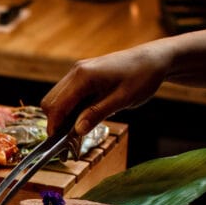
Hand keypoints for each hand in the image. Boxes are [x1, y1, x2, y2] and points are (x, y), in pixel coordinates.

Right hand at [40, 43, 171, 137]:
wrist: (154, 59)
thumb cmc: (142, 76)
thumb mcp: (122, 99)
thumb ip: (97, 114)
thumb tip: (77, 130)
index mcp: (83, 76)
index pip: (57, 105)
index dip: (54, 126)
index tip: (59, 144)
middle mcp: (76, 71)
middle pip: (51, 102)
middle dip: (56, 122)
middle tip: (70, 139)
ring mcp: (78, 72)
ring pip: (57, 98)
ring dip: (63, 115)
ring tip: (79, 129)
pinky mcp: (83, 75)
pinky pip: (68, 94)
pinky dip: (70, 108)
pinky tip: (85, 116)